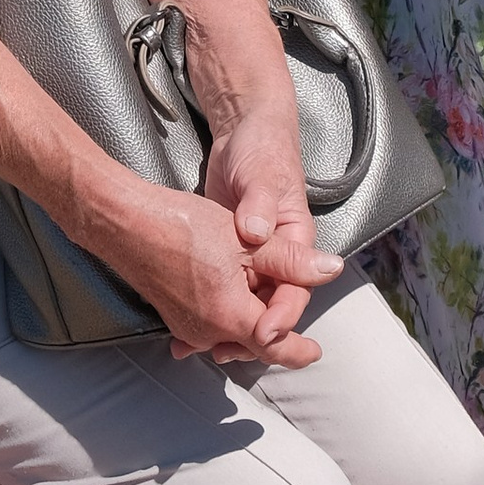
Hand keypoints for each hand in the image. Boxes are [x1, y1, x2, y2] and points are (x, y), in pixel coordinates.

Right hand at [100, 172, 336, 371]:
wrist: (126, 224)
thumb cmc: (183, 226)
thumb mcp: (247, 240)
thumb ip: (291, 262)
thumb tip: (331, 270)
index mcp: (231, 315)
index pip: (275, 346)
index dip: (298, 351)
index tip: (314, 352)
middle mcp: (208, 331)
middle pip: (253, 342)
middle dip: (274, 331)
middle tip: (291, 314)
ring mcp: (187, 326)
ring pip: (230, 334)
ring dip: (248, 321)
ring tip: (260, 297)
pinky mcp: (173, 316)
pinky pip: (206, 327)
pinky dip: (223, 319)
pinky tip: (225, 301)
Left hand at [200, 97, 333, 354]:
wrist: (244, 133)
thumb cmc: (263, 151)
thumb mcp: (262, 177)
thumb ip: (260, 206)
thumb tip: (254, 233)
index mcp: (296, 242)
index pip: (295, 290)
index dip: (281, 315)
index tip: (265, 333)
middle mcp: (276, 256)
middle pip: (270, 306)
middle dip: (252, 333)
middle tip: (225, 350)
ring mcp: (251, 257)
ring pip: (246, 304)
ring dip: (229, 328)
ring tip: (202, 348)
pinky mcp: (228, 255)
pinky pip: (224, 290)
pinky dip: (209, 310)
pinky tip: (187, 326)